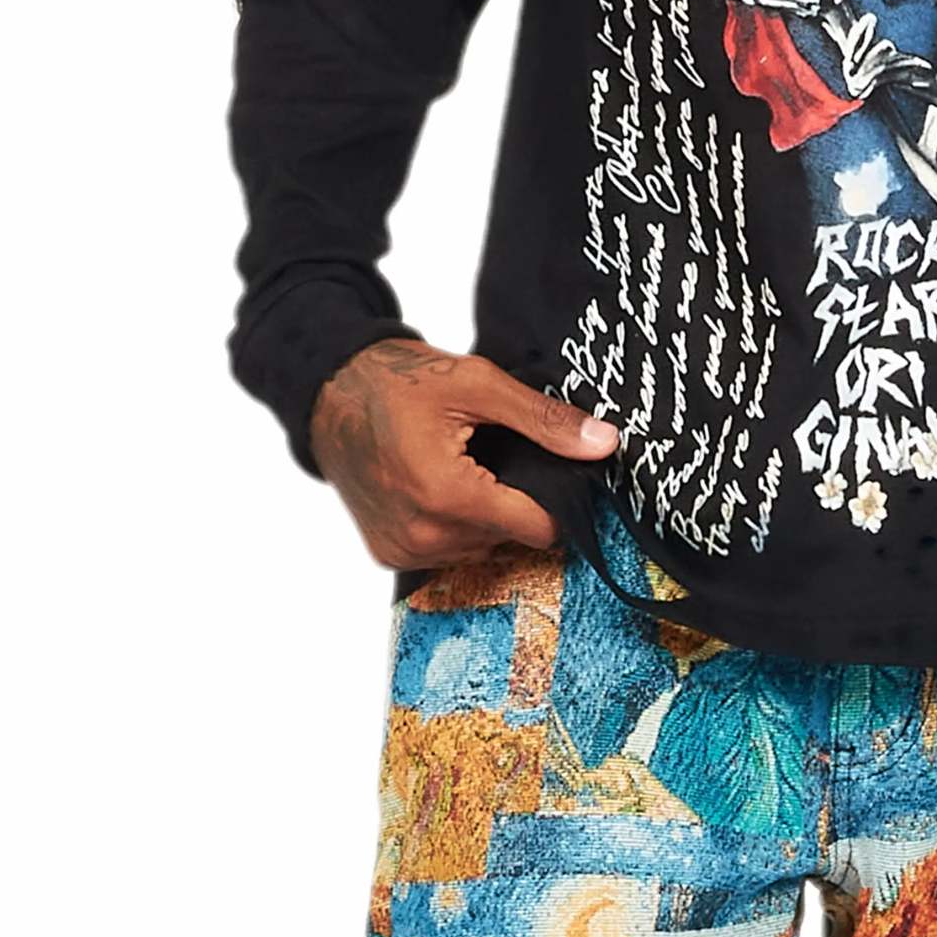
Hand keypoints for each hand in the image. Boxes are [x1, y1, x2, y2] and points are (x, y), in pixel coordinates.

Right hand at [308, 337, 619, 570]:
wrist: (332, 392)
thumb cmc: (402, 381)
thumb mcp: (480, 384)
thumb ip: (545, 420)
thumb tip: (604, 444)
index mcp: (448, 496)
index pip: (537, 528)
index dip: (556, 497)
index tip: (553, 467)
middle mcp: (423, 536)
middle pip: (510, 536)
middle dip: (516, 498)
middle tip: (500, 453)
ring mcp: (402, 550)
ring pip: (481, 546)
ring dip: (485, 513)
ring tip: (469, 464)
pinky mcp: (388, 554)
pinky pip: (448, 550)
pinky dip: (455, 523)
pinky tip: (445, 482)